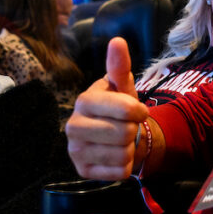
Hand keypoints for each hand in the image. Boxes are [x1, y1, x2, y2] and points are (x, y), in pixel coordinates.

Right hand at [66, 38, 148, 179]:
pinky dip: (125, 166)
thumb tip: (117, 41)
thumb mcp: (122, 87)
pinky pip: (118, 172)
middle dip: (133, 131)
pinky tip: (116, 156)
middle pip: (124, 134)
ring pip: (122, 154)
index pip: (125, 109)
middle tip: (128, 128)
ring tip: (122, 142)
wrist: (114, 137)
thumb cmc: (118, 109)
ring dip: (130, 149)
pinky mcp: (82, 171)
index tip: (139, 112)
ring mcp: (75, 150)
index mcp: (84, 100)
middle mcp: (73, 125)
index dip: (139, 112)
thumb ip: (119, 66)